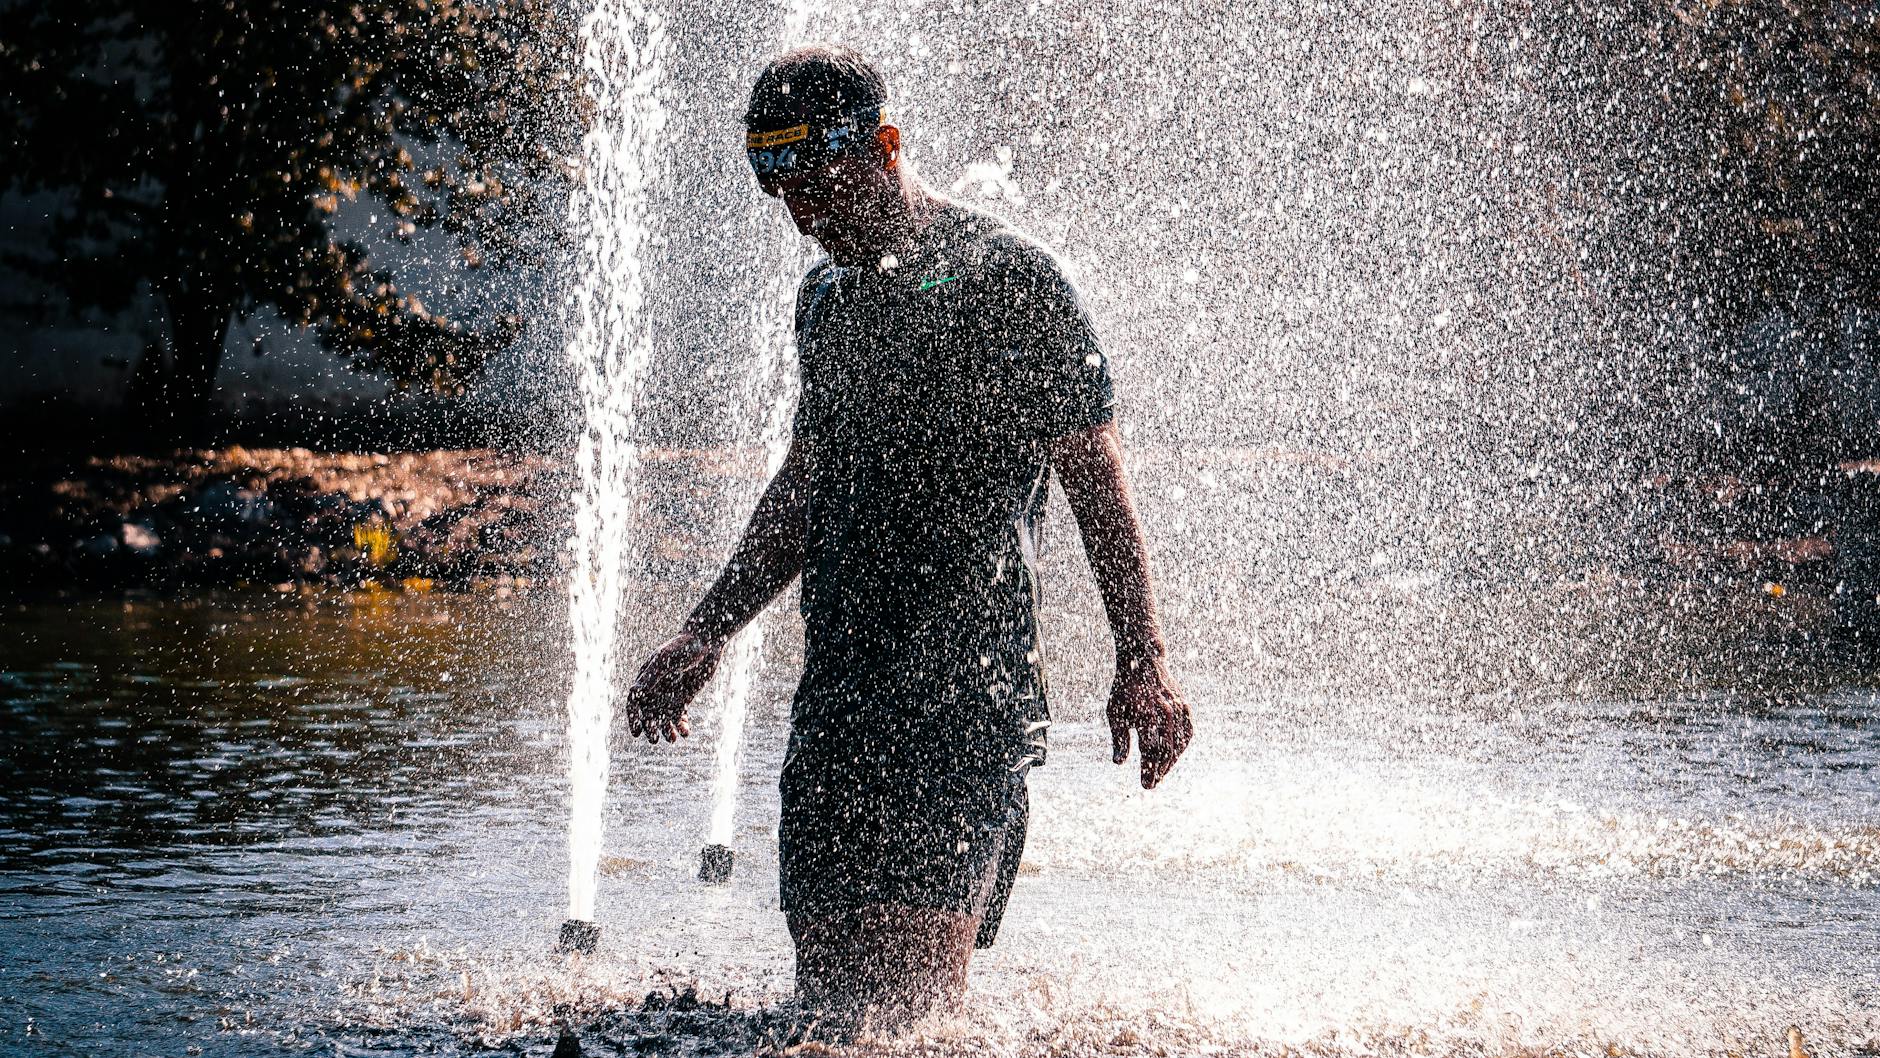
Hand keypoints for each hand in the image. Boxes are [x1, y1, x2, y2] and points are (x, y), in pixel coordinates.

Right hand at [622, 631, 721, 742]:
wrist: (705, 642)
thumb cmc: (682, 646)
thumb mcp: (665, 659)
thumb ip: (651, 675)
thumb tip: (636, 692)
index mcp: (646, 679)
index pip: (634, 702)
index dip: (633, 719)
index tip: (636, 733)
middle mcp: (656, 689)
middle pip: (648, 714)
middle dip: (650, 728)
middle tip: (654, 740)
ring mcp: (670, 694)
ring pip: (664, 719)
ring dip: (665, 730)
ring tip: (672, 739)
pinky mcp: (684, 698)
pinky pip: (679, 716)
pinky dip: (681, 726)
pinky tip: (685, 733)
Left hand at [1107, 652, 1191, 788]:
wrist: (1143, 661)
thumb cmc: (1125, 689)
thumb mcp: (1115, 711)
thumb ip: (1119, 738)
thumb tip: (1118, 763)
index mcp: (1146, 714)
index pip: (1150, 751)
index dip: (1149, 770)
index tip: (1146, 785)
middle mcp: (1165, 713)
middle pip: (1166, 751)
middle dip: (1159, 771)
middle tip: (1152, 784)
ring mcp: (1178, 709)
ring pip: (1179, 744)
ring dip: (1170, 762)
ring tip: (1160, 773)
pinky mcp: (1185, 706)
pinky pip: (1187, 733)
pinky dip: (1181, 747)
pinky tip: (1173, 756)